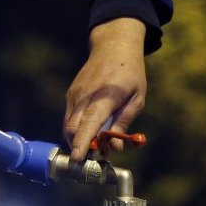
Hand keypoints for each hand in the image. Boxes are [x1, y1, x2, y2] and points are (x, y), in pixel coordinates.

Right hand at [64, 18, 147, 160]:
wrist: (113, 47)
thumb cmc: (130, 73)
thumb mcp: (137, 99)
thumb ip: (124, 123)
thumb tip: (114, 147)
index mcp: (106, 96)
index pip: (90, 122)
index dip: (83, 142)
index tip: (79, 158)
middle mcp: (85, 95)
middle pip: (73, 129)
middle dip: (81, 148)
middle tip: (97, 157)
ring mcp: (74, 95)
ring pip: (68, 126)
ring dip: (78, 141)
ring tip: (97, 145)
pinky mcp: (70, 96)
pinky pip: (69, 119)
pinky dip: (77, 131)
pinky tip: (91, 132)